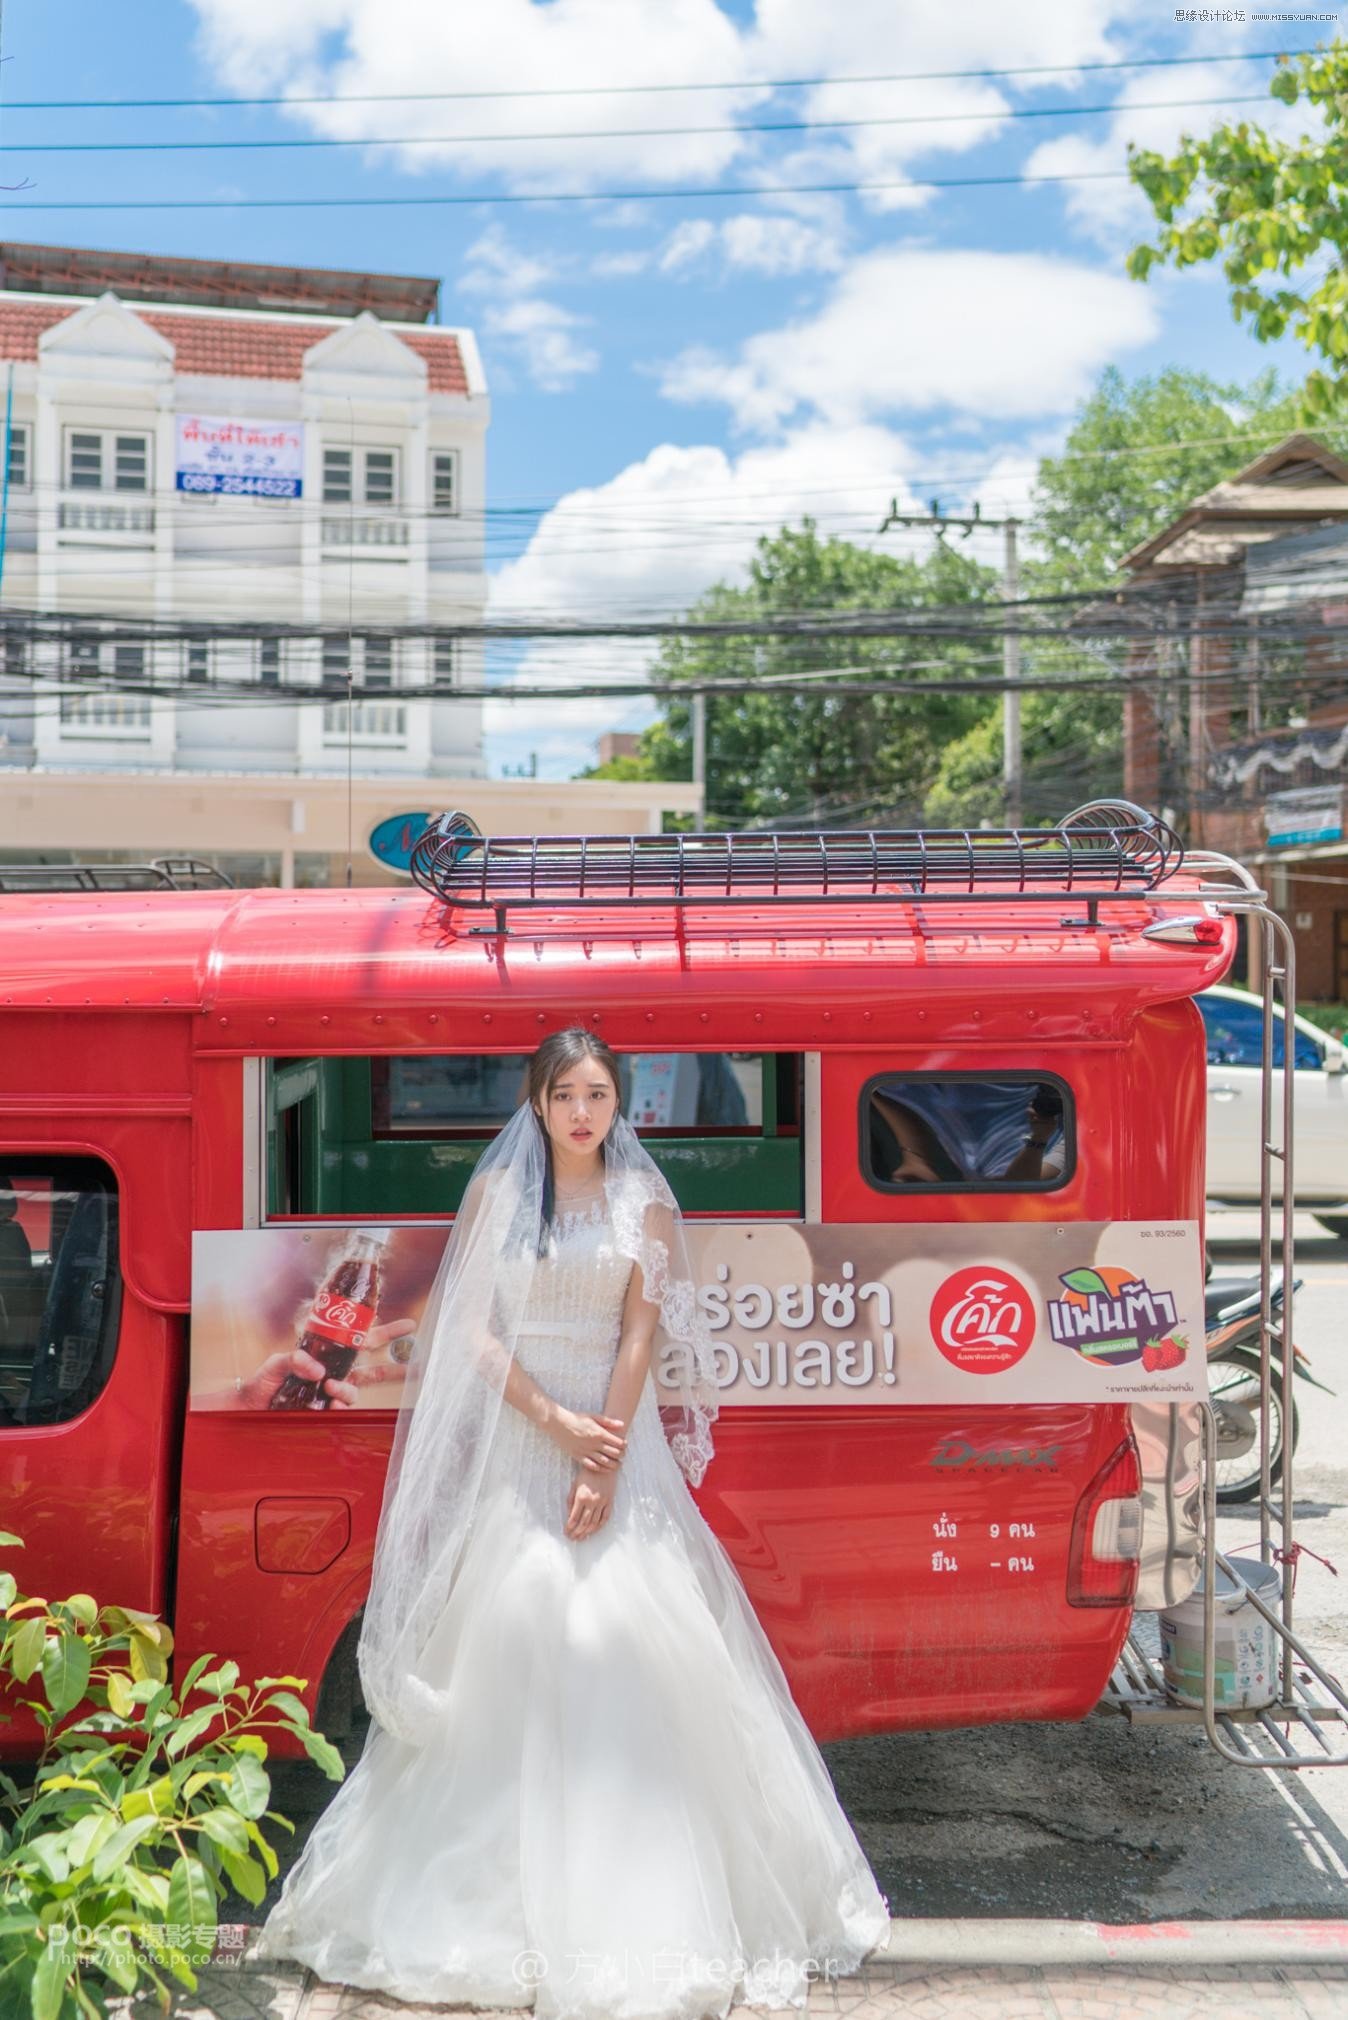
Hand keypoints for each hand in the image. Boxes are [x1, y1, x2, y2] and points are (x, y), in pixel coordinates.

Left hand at [233, 1315, 417, 1409]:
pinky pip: (341, 1410)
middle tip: (419, 1364)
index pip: (363, 1339)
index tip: (410, 1326)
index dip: (387, 1332)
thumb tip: (316, 1367)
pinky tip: (327, 1404)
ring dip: (347, 1390)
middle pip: (374, 1369)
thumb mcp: (277, 1362)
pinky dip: (336, 1406)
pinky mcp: (324, 1412)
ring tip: (331, 1389)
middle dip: (397, 1366)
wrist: (248, 1407)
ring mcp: (331, 1394)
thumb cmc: (263, 1381)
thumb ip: (295, 1359)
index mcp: (330, 1354)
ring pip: (356, 1392)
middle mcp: (336, 1374)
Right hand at [549, 1408, 626, 1472]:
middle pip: (613, 1453)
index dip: (624, 1445)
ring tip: (617, 1465)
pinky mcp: (578, 1456)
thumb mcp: (593, 1416)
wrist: (559, 1424)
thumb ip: (608, 1422)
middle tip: (623, 1456)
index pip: (617, 1442)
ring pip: (604, 1462)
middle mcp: (594, 1443)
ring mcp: (586, 1451)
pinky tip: (604, 1469)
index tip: (625, 1445)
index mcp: (599, 1433)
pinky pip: (591, 1465)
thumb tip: (622, 1425)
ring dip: (613, 1465)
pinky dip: (599, 1469)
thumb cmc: (577, 1418)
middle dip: (620, 1455)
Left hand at [565, 1471, 614, 1541]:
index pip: (574, 1517)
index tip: (566, 1532)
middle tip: (572, 1538)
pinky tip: (594, 1531)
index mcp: (581, 1497)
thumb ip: (571, 1501)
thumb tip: (569, 1515)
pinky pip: (605, 1517)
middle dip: (577, 1533)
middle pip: (584, 1523)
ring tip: (581, 1538)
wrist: (603, 1466)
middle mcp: (592, 1501)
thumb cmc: (587, 1474)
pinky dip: (599, 1526)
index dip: (570, 1527)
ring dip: (587, 1532)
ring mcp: (602, 1502)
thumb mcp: (575, 1485)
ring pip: (594, 1523)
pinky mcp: (609, 1502)